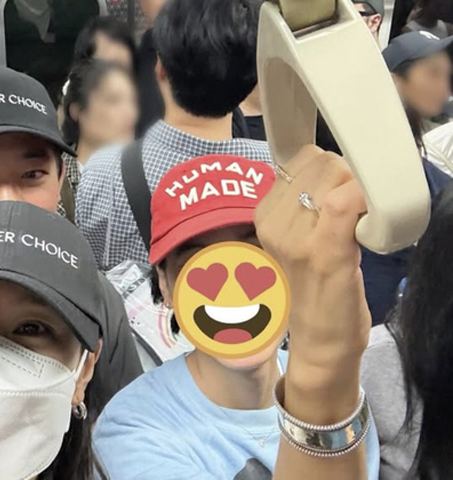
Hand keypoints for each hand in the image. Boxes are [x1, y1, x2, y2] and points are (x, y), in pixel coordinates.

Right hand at [255, 146, 369, 421]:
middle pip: (324, 162)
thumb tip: (328, 164)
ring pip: (338, 174)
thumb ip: (302, 201)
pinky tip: (368, 227)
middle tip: (349, 218)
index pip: (304, 158)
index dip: (333, 170)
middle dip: (347, 180)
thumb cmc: (315, 287)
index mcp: (263, 214)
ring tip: (353, 229)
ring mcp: (295, 237)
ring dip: (359, 193)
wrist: (319, 341)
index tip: (340, 199)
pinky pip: (345, 201)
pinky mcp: (324, 252)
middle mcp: (271, 221)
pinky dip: (366, 202)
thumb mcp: (296, 238)